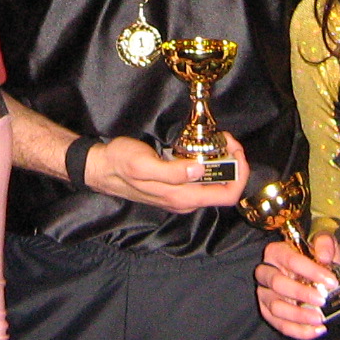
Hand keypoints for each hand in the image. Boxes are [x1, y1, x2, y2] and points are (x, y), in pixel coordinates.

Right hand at [84, 134, 249, 212]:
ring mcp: (180, 196)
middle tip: (226, 138)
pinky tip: (202, 147)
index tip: (234, 148)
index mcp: (182, 198)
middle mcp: (185, 201)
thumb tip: (200, 170)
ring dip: (222, 162)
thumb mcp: (143, 164)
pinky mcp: (175, 187)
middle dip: (232, 163)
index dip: (239, 173)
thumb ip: (172, 172)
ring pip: (214, 184)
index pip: (228, 195)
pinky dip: (210, 163)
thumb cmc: (120, 163)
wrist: (100, 167)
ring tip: (218, 139)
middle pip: (225, 189)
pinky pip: (202, 179)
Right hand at [255, 233, 339, 339]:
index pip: (290, 260)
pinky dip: (299, 331)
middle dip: (301, 293)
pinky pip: (279, 325)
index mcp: (277, 252)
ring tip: (320, 318)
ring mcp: (264, 293)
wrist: (312, 275)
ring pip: (276, 307)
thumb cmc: (315, 258)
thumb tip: (323, 257)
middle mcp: (266, 272)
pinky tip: (316, 330)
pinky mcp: (268, 312)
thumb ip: (325, 244)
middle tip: (322, 300)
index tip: (330, 281)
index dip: (311, 271)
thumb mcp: (323, 244)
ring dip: (299, 315)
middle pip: (277, 283)